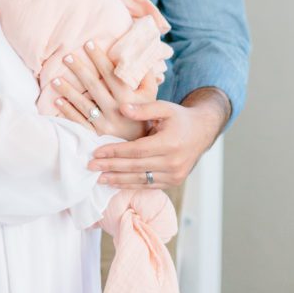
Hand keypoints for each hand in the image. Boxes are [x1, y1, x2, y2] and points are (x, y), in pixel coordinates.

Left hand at [51, 42, 154, 139]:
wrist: (143, 149)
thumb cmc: (145, 116)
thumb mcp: (151, 97)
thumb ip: (146, 76)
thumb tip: (140, 54)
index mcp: (130, 98)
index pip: (112, 73)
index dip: (99, 58)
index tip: (88, 43)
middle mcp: (117, 110)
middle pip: (94, 86)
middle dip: (79, 70)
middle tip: (66, 56)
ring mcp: (105, 124)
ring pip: (83, 104)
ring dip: (68, 91)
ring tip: (54, 79)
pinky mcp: (96, 136)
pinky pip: (79, 122)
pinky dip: (67, 112)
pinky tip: (57, 101)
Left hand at [87, 99, 216, 186]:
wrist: (203, 132)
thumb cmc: (180, 118)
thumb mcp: (164, 107)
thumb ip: (143, 109)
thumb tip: (121, 108)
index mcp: (170, 143)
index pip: (136, 150)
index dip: (115, 152)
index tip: (97, 151)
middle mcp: (173, 162)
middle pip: (135, 167)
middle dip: (111, 167)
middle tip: (91, 167)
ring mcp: (175, 175)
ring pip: (141, 180)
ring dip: (118, 180)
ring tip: (99, 179)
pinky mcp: (174, 182)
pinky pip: (149, 185)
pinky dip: (131, 185)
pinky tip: (116, 182)